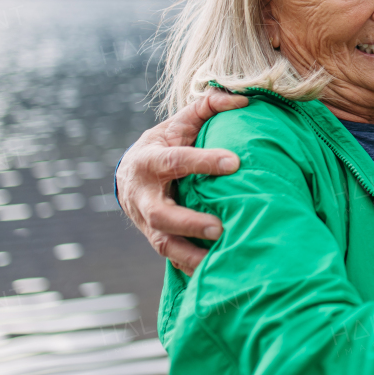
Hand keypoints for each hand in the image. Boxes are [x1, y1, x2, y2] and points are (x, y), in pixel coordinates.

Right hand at [116, 89, 247, 273]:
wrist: (130, 175)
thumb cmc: (165, 143)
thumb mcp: (179, 122)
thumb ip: (209, 106)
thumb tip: (243, 99)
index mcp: (149, 162)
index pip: (175, 161)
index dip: (203, 161)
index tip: (234, 162)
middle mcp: (144, 196)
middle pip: (161, 214)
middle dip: (188, 222)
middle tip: (219, 227)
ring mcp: (147, 223)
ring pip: (164, 244)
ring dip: (191, 255)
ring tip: (221, 258)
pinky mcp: (157, 240)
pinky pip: (173, 259)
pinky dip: (192, 268)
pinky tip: (217, 275)